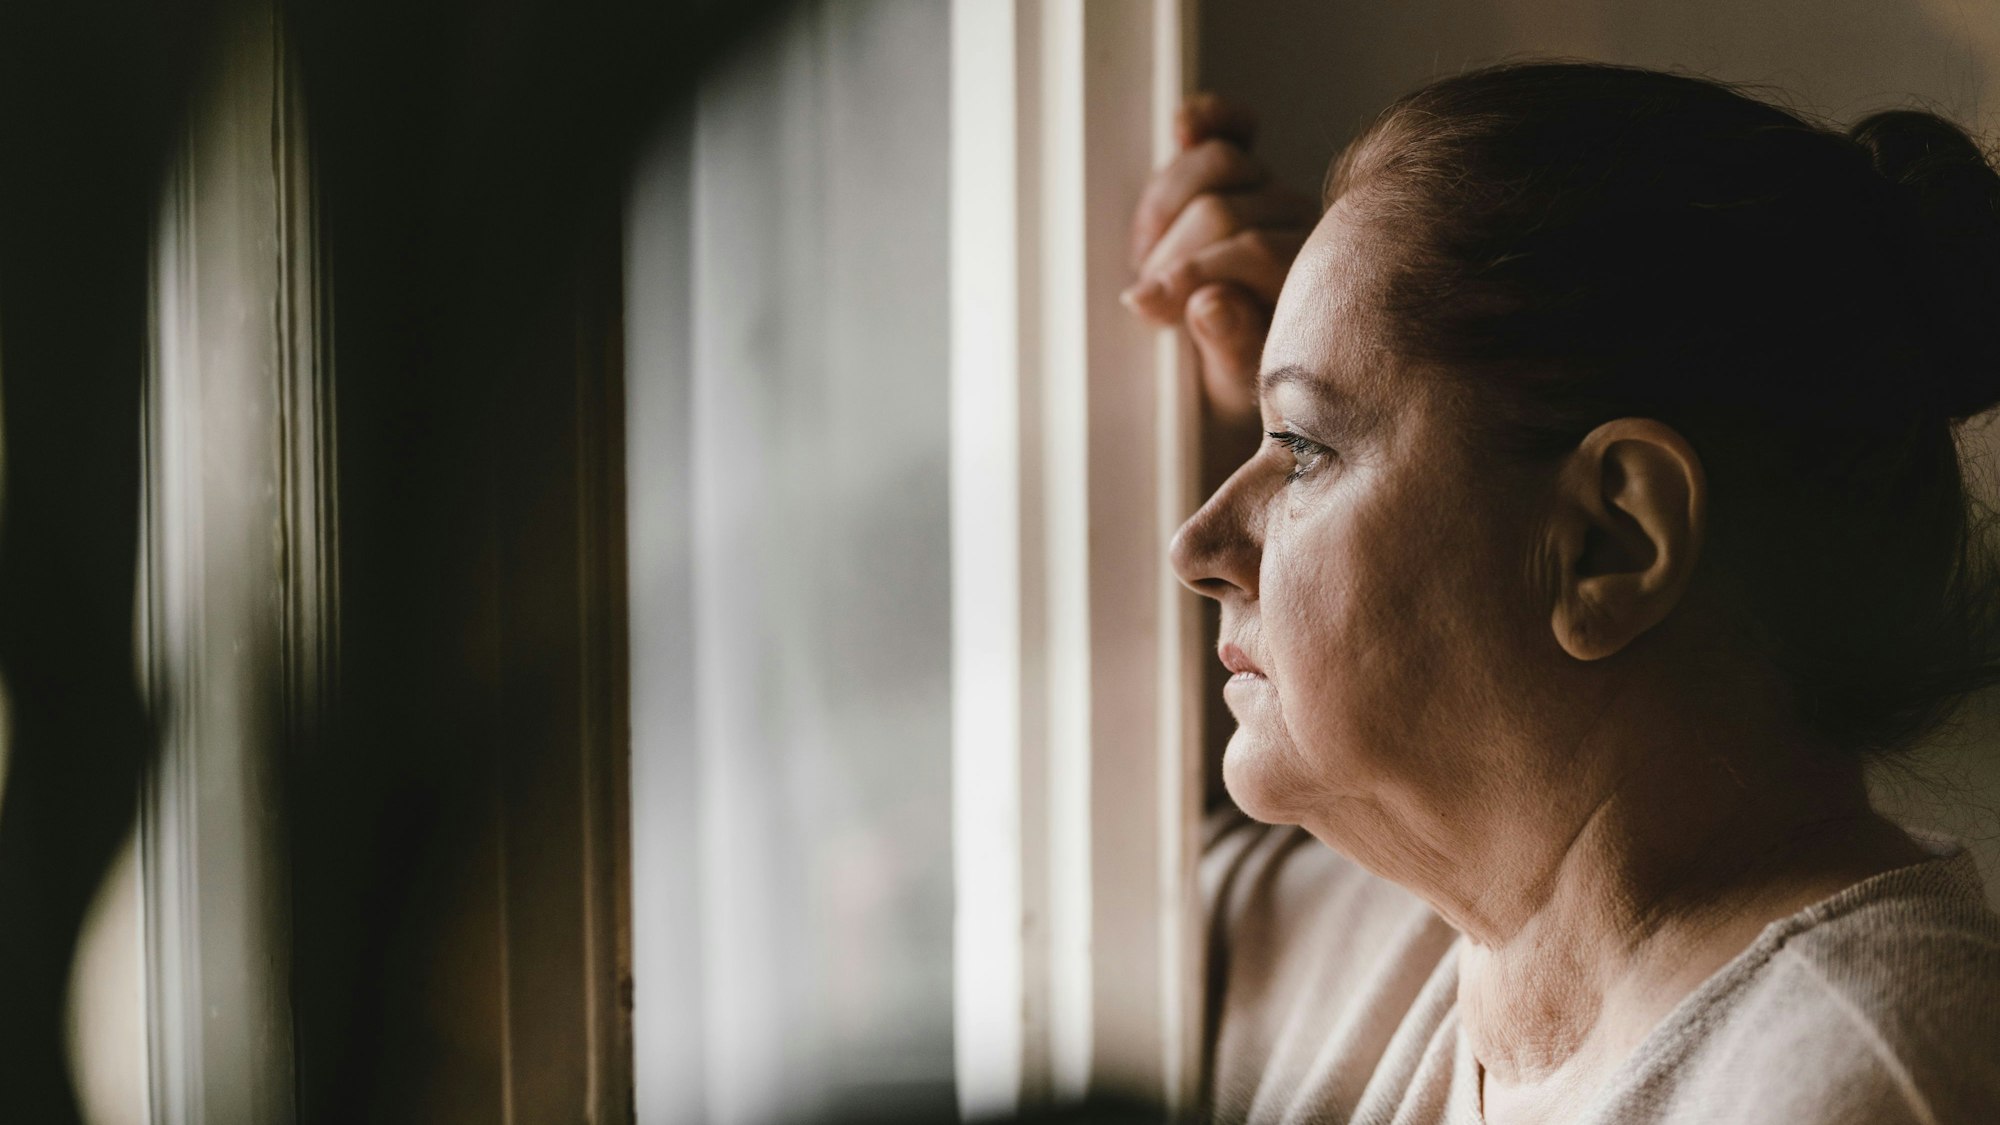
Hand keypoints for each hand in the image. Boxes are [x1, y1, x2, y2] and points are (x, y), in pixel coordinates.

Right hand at [1122, 94, 1317, 433]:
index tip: (1145, 306)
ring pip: (1216, 162)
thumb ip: (1231, 346)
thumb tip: (1210, 303)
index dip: (1190, 273)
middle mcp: (1303, 226)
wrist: (1246, 377)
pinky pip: (1233, 131)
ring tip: (1146, 256)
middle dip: (1171, 253)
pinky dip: (1208, 121)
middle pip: (1220, 206)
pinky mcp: (1244, 175)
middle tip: (1147, 297)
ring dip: (1163, 206)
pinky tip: (1184, 126)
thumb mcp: (1239, 388)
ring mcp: (1273, 195)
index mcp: (1314, 279)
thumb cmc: (1247, 387)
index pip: (1250, 248)